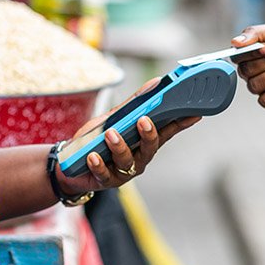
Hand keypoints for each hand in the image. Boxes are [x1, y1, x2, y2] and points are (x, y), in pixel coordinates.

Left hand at [56, 104, 199, 195]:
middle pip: (150, 148)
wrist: (70, 163)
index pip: (166, 131)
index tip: (194, 113)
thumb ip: (133, 104)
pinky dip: (98, 165)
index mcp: (143, 142)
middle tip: (144, 120)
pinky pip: (104, 174)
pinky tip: (92, 156)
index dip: (181, 123)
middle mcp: (138, 158)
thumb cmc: (96, 139)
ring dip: (119, 146)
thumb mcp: (113, 118)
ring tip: (110, 134)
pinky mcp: (105, 181)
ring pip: (127, 161)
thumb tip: (156, 83)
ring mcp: (123, 171)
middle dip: (149, 134)